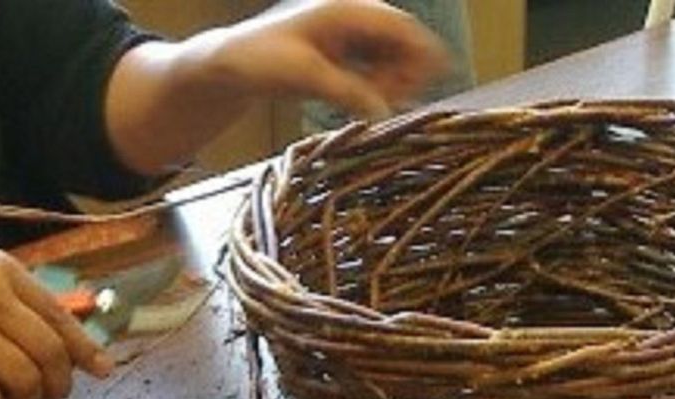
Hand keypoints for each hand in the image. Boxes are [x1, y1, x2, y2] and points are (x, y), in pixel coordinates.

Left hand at [193, 0, 449, 118]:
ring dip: (391, 81)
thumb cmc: (259, 60)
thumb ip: (346, 92)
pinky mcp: (342, 52)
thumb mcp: (304, 77)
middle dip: (405, 72)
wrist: (231, 64)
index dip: (425, 49)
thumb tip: (382, 113)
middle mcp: (351, 16)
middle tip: (395, 103)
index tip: (443, 75)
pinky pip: (373, 66)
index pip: (398, 25)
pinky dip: (376, 84)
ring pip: (389, 56)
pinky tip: (367, 102)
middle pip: (400, 41)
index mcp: (344, 10)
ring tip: (374, 105)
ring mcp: (347, 33)